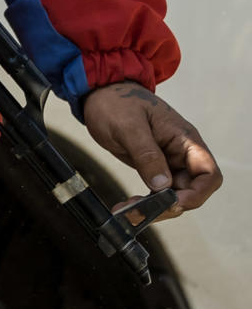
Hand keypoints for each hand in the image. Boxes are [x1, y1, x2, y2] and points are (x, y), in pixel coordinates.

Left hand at [82, 82, 221, 220]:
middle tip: (141, 214)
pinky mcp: (152, 166)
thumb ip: (146, 155)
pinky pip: (156, 190)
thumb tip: (162, 186)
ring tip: (126, 212)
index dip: (197, 194)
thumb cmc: (118, 102)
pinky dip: (144, 202)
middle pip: (191, 190)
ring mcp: (167, 161)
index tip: (172, 203)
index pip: (208, 174)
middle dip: (170, 206)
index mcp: (185, 140)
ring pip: (172, 194)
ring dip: (153, 208)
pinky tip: (125, 207)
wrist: (101, 94)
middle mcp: (182, 153)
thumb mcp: (129, 126)